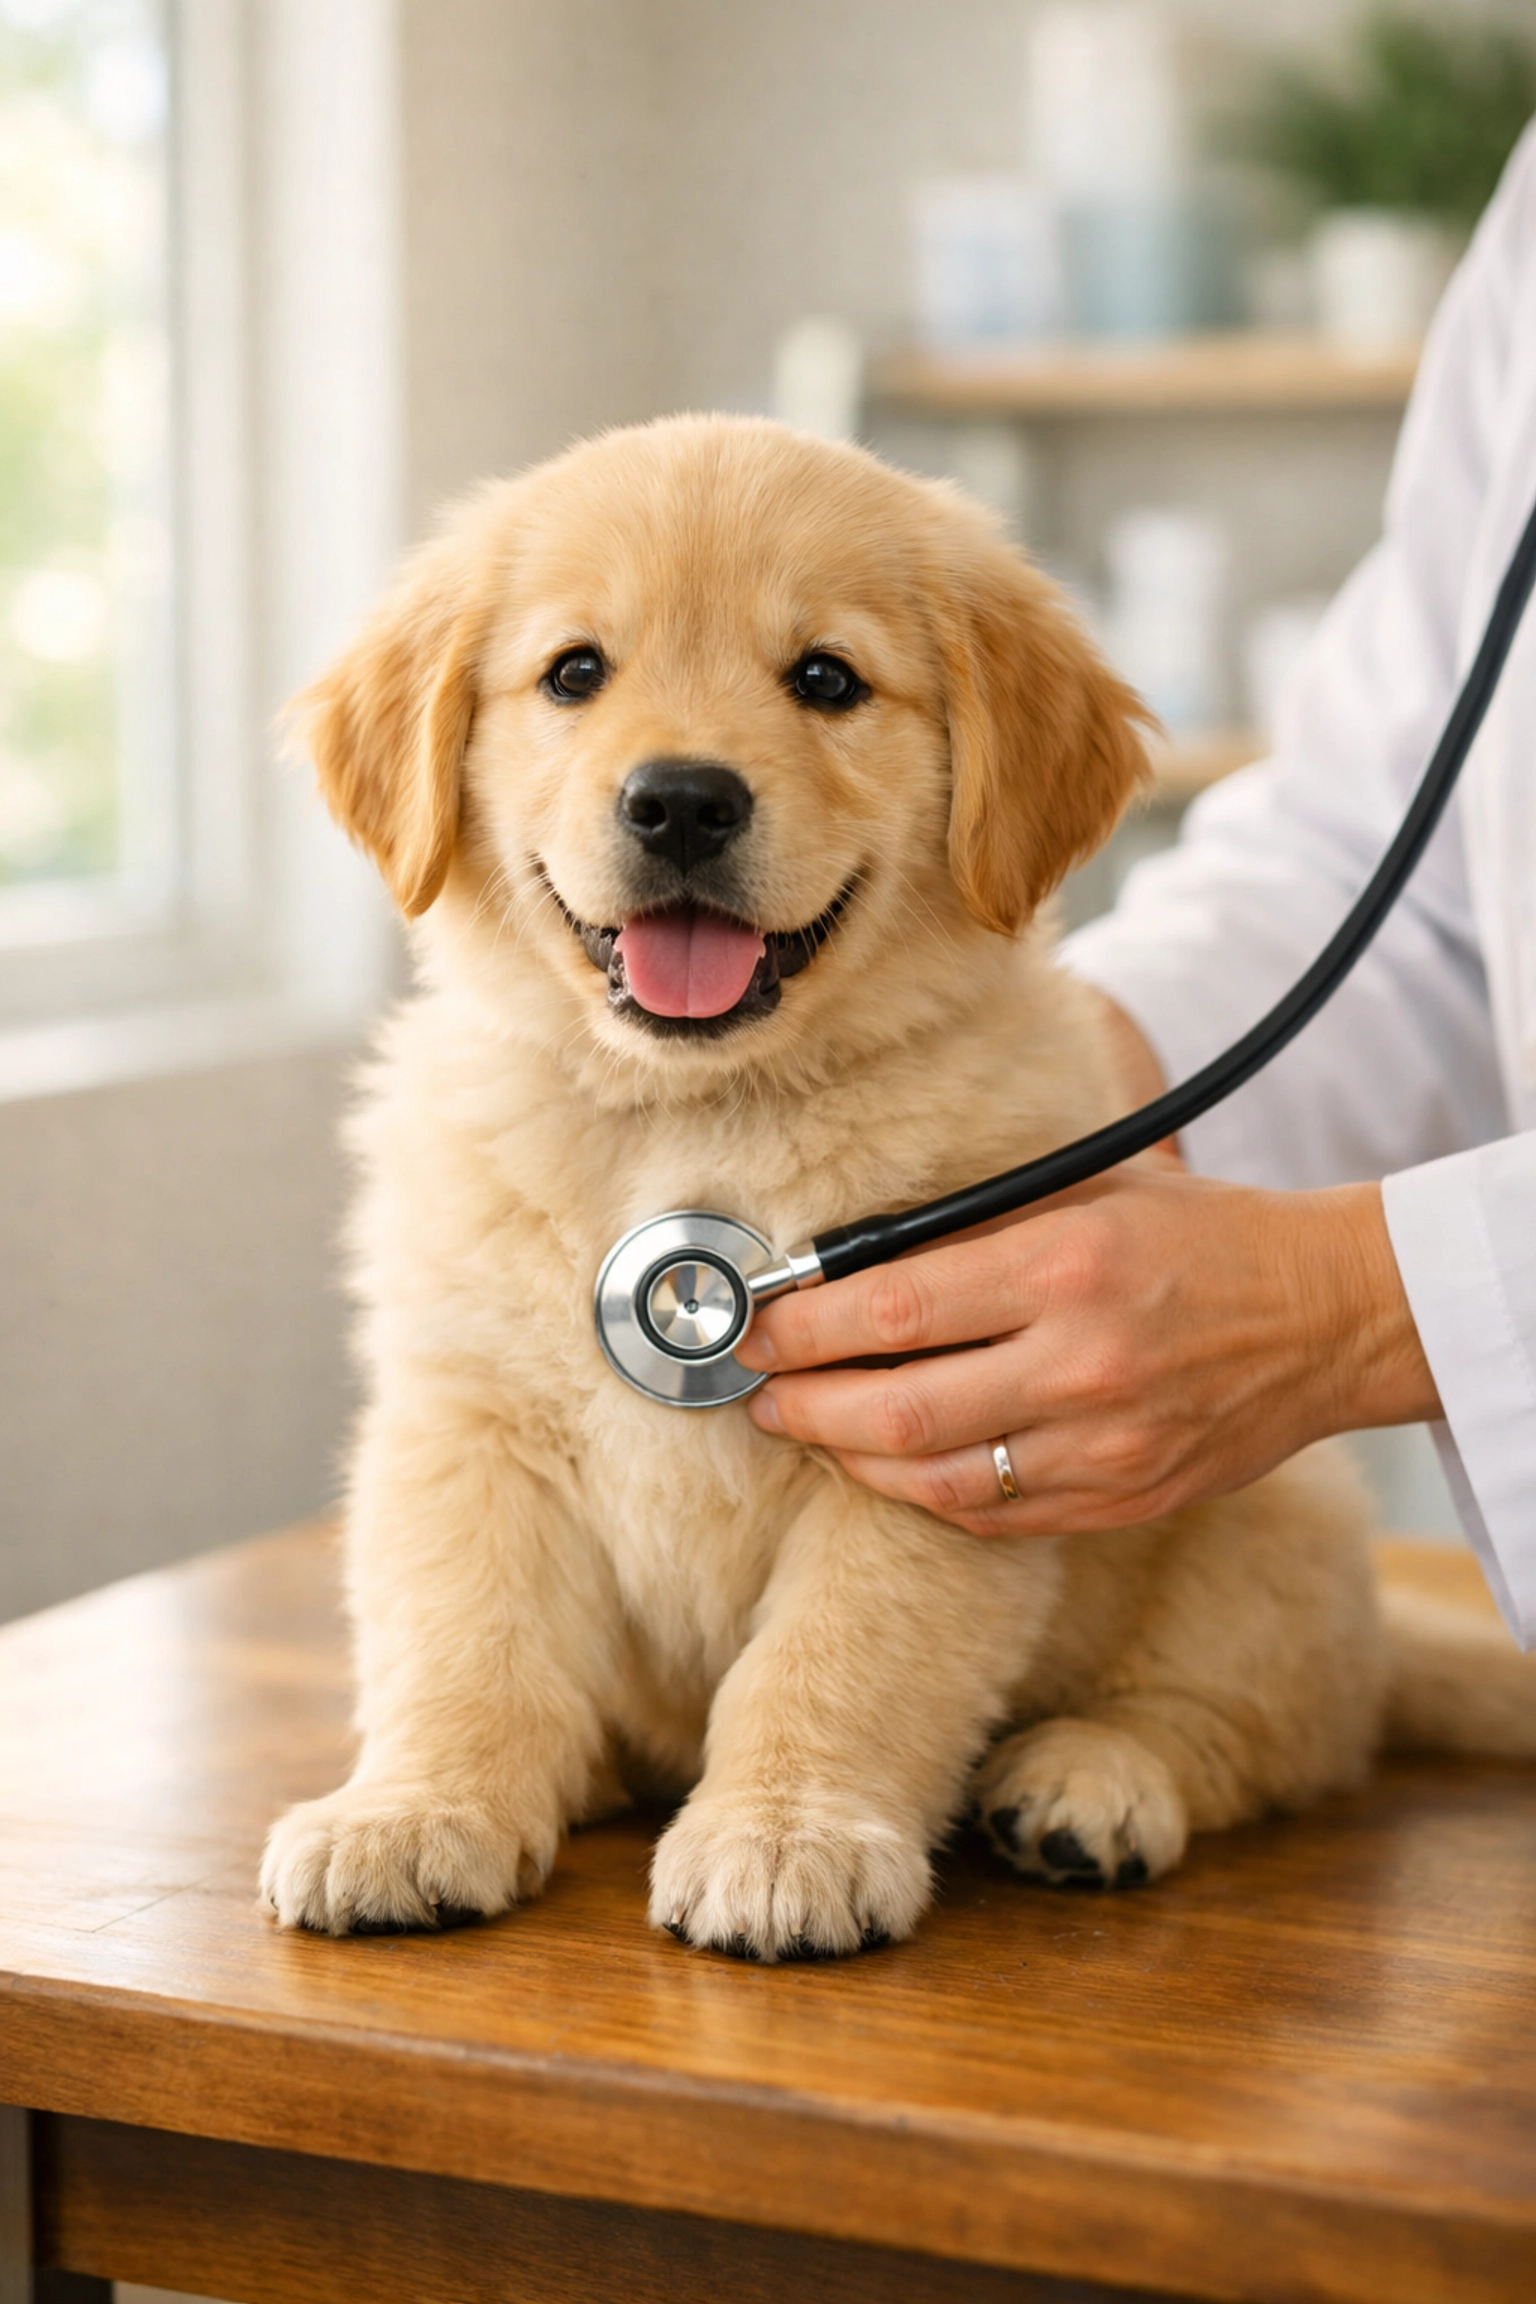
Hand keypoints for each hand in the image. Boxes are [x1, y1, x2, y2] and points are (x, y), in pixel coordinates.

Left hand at [736, 1164, 1439, 1535]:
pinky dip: (928, 1496)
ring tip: (811, 1432)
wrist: (1329, 1316)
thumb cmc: (1203, 1237)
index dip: (799, 1326)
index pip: (891, 1308)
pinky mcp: (1123, 1500)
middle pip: (895, 1411)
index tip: (753, 1326)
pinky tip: (894, 1468)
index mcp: (1066, 1268)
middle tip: (758, 1393)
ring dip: (852, 1461)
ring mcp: (1104, 1448)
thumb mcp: (1089, 1195)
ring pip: (935, 1481)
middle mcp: (1081, 1365)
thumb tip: (849, 1265)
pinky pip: (994, 1518)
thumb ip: (976, 1231)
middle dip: (802, 1406)